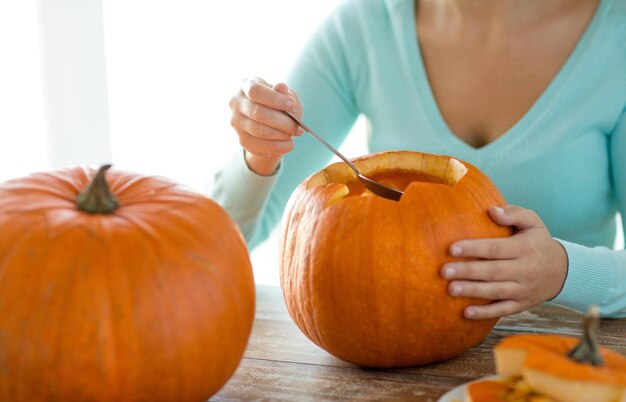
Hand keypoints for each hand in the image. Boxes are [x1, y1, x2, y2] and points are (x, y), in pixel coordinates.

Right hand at [229, 77, 303, 175]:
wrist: (271, 123)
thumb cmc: (279, 104)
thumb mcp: (285, 95)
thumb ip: (284, 93)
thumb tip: (281, 87)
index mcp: (247, 85)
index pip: (255, 91)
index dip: (274, 99)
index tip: (291, 105)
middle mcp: (237, 103)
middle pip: (257, 113)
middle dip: (281, 122)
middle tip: (297, 127)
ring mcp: (237, 122)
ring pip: (258, 131)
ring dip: (280, 135)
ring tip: (294, 135)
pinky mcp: (242, 140)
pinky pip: (259, 146)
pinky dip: (277, 147)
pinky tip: (288, 144)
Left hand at [440, 205, 567, 319]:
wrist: (562, 271)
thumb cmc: (537, 242)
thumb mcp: (532, 222)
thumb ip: (513, 213)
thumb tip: (491, 210)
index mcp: (525, 248)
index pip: (496, 248)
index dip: (474, 248)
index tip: (452, 248)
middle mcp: (525, 270)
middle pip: (493, 271)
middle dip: (468, 271)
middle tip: (444, 271)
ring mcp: (523, 289)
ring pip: (496, 292)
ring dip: (472, 291)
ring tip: (450, 289)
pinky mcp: (521, 304)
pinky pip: (502, 310)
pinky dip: (485, 313)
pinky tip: (466, 312)